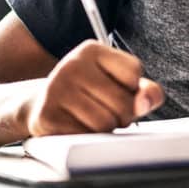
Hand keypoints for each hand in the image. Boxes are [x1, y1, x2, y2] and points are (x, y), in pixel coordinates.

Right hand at [24, 40, 164, 135]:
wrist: (42, 106)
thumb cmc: (91, 94)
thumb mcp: (121, 83)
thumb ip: (146, 91)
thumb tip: (145, 102)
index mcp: (92, 49)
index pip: (133, 71)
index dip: (132, 88)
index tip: (115, 86)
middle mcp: (72, 64)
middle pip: (124, 102)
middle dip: (123, 114)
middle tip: (105, 109)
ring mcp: (56, 89)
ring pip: (106, 123)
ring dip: (106, 129)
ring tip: (92, 118)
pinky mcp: (47, 116)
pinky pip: (87, 137)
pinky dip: (88, 138)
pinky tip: (77, 126)